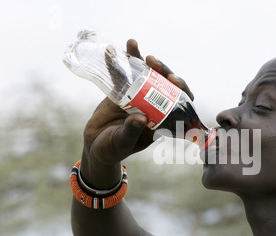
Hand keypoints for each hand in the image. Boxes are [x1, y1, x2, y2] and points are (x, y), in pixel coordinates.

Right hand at [80, 39, 192, 188]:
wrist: (94, 146)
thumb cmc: (113, 149)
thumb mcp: (123, 143)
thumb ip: (132, 131)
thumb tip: (141, 118)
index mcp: (161, 119)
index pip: (179, 101)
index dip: (181, 89)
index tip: (174, 81)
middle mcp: (152, 105)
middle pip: (163, 83)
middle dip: (161, 69)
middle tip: (153, 62)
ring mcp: (137, 96)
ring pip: (143, 74)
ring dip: (140, 59)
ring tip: (133, 45)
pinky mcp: (120, 91)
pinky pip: (120, 74)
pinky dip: (116, 62)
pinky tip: (112, 51)